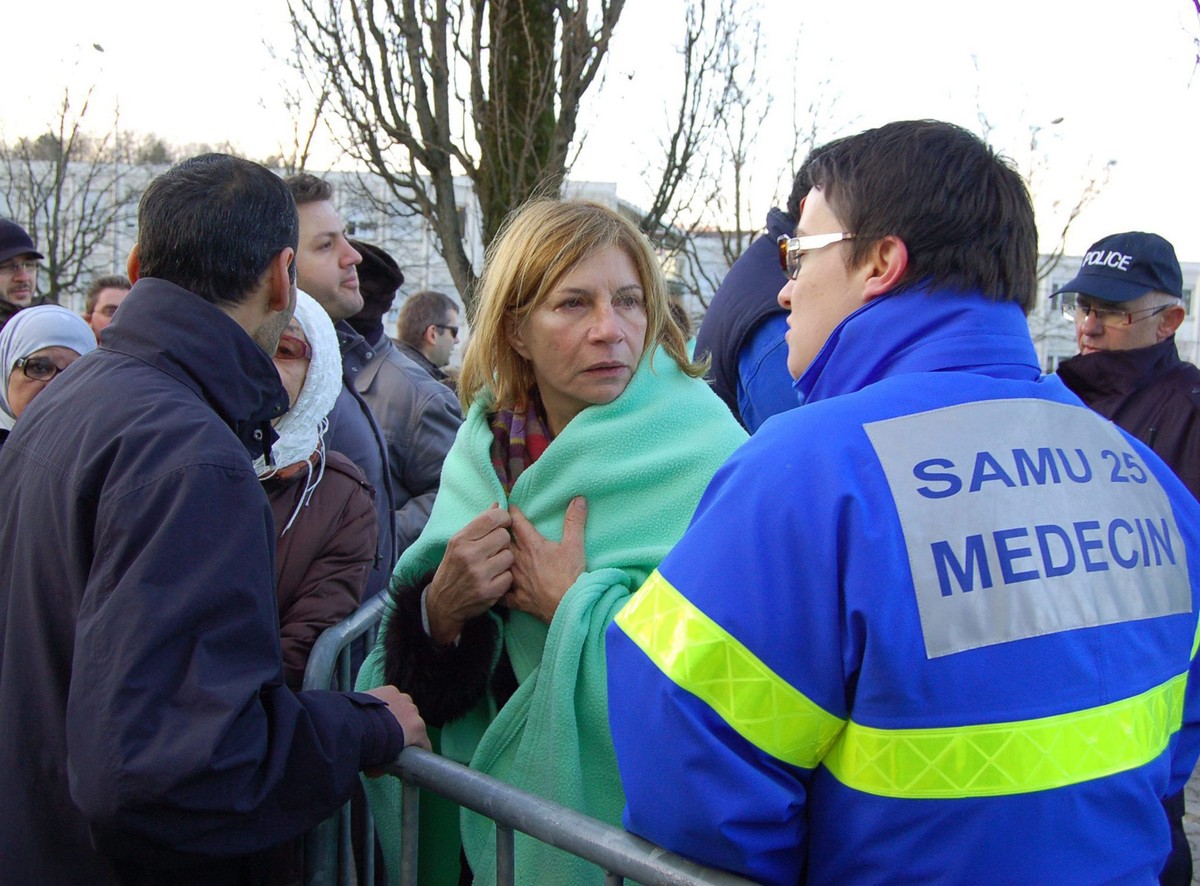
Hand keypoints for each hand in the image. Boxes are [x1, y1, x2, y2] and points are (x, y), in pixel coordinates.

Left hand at [363, 685, 430, 768]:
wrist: (355, 725)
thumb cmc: (370, 748)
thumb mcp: (380, 763)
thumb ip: (383, 767)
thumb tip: (375, 771)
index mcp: (417, 730)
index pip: (424, 744)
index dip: (416, 751)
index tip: (407, 756)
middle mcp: (414, 712)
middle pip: (412, 723)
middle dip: (402, 730)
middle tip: (386, 738)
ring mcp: (403, 699)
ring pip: (403, 707)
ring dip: (395, 714)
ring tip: (379, 721)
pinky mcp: (390, 689)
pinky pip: (391, 697)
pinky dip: (385, 702)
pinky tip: (373, 709)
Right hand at [425, 505, 513, 644]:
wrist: (443, 603)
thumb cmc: (453, 567)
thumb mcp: (458, 543)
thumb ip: (478, 525)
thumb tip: (498, 505)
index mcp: (460, 540)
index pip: (492, 518)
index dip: (503, 518)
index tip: (503, 523)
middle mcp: (469, 555)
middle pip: (504, 536)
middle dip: (503, 541)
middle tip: (495, 549)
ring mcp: (479, 574)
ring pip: (509, 556)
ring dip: (504, 560)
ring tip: (493, 565)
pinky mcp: (489, 592)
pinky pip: (509, 576)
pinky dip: (504, 578)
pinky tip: (493, 579)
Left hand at [505, 496, 587, 623]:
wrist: (568, 606)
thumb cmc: (571, 575)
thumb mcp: (575, 545)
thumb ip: (574, 520)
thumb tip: (579, 499)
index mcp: (532, 546)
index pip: (517, 523)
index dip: (512, 512)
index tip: (507, 505)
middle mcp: (519, 561)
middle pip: (503, 541)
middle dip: (500, 532)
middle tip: (496, 526)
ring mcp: (516, 580)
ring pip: (499, 564)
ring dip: (497, 556)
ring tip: (493, 551)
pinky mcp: (517, 598)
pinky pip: (501, 593)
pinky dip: (498, 587)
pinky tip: (495, 585)